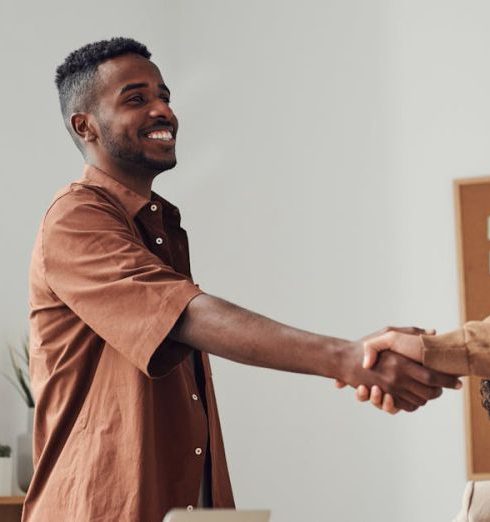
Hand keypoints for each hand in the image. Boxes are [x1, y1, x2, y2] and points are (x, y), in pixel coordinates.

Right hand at [335, 336, 461, 412]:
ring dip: (426, 397)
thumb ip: (411, 332)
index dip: (446, 380)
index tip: (456, 381)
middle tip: (444, 386)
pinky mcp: (384, 398)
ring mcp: (390, 391)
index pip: (432, 377)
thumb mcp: (387, 333)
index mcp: (400, 363)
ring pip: (419, 401)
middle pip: (428, 393)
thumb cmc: (365, 345)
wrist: (343, 360)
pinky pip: (406, 407)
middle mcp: (396, 380)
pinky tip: (415, 395)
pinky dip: (413, 403)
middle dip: (439, 391)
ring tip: (431, 391)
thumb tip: (432, 331)